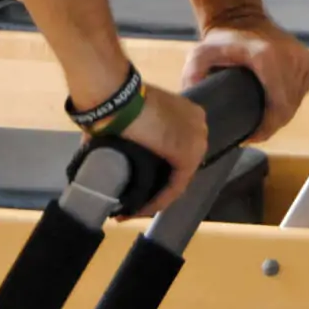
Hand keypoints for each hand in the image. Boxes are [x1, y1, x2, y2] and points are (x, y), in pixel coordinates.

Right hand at [115, 84, 206, 215]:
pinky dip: (159, 200)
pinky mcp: (187, 157)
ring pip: (178, 178)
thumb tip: (110, 146)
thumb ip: (136, 128)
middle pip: (179, 164)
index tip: (140, 179)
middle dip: (159, 185)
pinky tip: (140, 210)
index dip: (161, 168)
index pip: (178, 147)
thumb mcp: (135, 113)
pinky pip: (175, 186)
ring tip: (134, 209)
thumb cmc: (117, 101)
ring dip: (156, 196)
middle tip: (136, 200)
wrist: (116, 98)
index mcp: (187, 112)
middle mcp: (198, 126)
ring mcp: (196, 141)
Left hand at [182, 8, 308, 142]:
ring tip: (261, 119)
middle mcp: (291, 58)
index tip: (249, 136)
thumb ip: (193, 74)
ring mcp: (303, 59)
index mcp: (268, 58)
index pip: (278, 107)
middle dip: (271, 125)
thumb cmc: (221, 40)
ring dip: (281, 114)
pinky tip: (274, 103)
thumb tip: (195, 100)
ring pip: (297, 102)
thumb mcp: (200, 54)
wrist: (241, 16)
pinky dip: (290, 101)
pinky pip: (302, 92)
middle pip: (288, 108)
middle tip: (252, 131)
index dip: (266, 129)